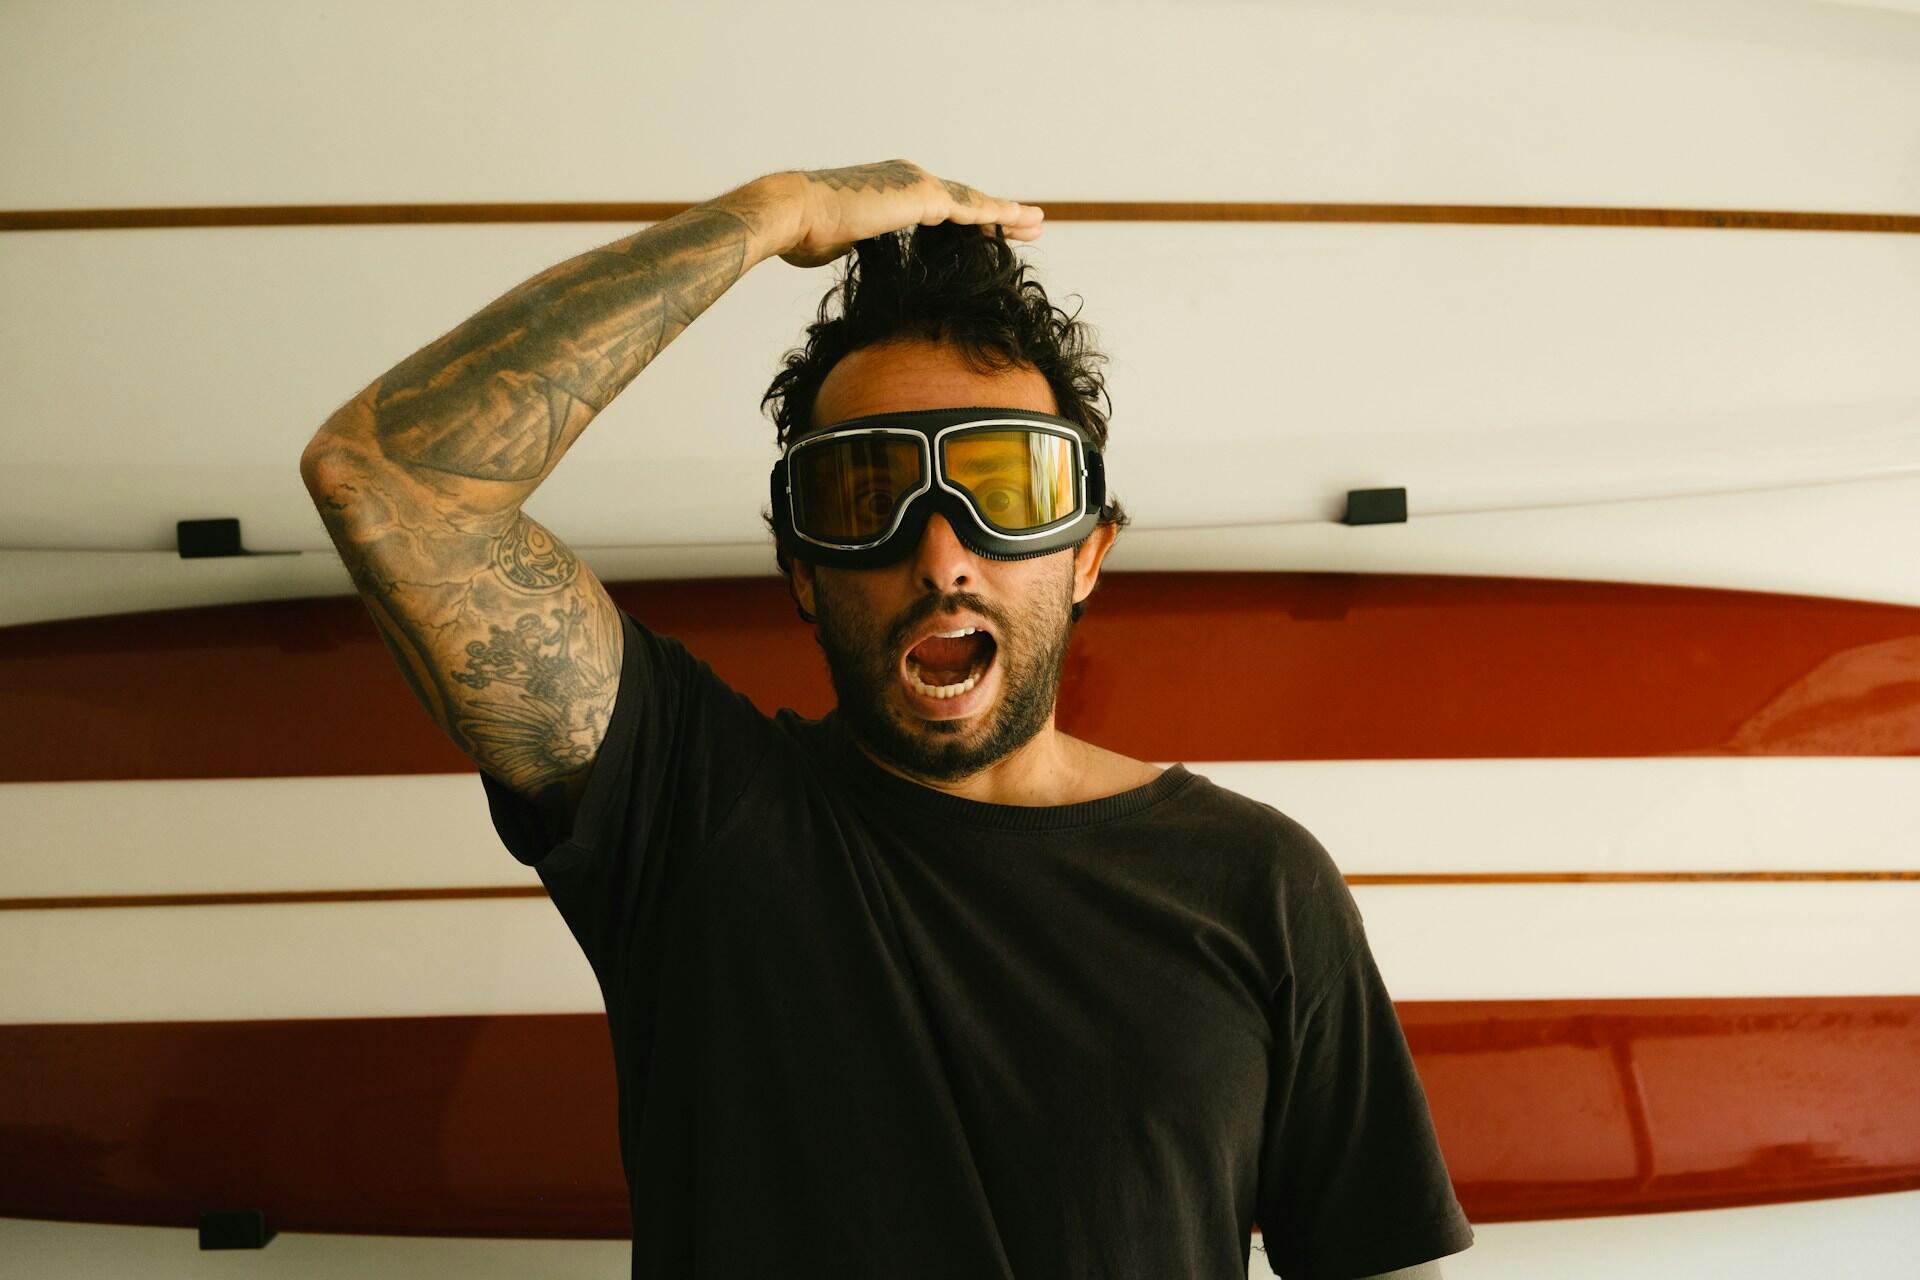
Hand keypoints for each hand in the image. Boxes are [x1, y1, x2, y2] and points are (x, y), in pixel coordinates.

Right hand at [778, 159, 1043, 267]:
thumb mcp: (838, 241)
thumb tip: (850, 254)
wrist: (793, 213)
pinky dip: (999, 215)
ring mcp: (917, 185)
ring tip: (1036, 224)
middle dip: (996, 214)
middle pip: (963, 201)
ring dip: (1007, 213)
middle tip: (1027, 224)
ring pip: (974, 203)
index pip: (938, 207)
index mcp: (890, 190)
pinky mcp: (924, 197)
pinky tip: (1021, 221)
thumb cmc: (803, 232)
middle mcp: (908, 179)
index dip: (967, 220)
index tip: (988, 231)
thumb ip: (856, 243)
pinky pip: (972, 210)